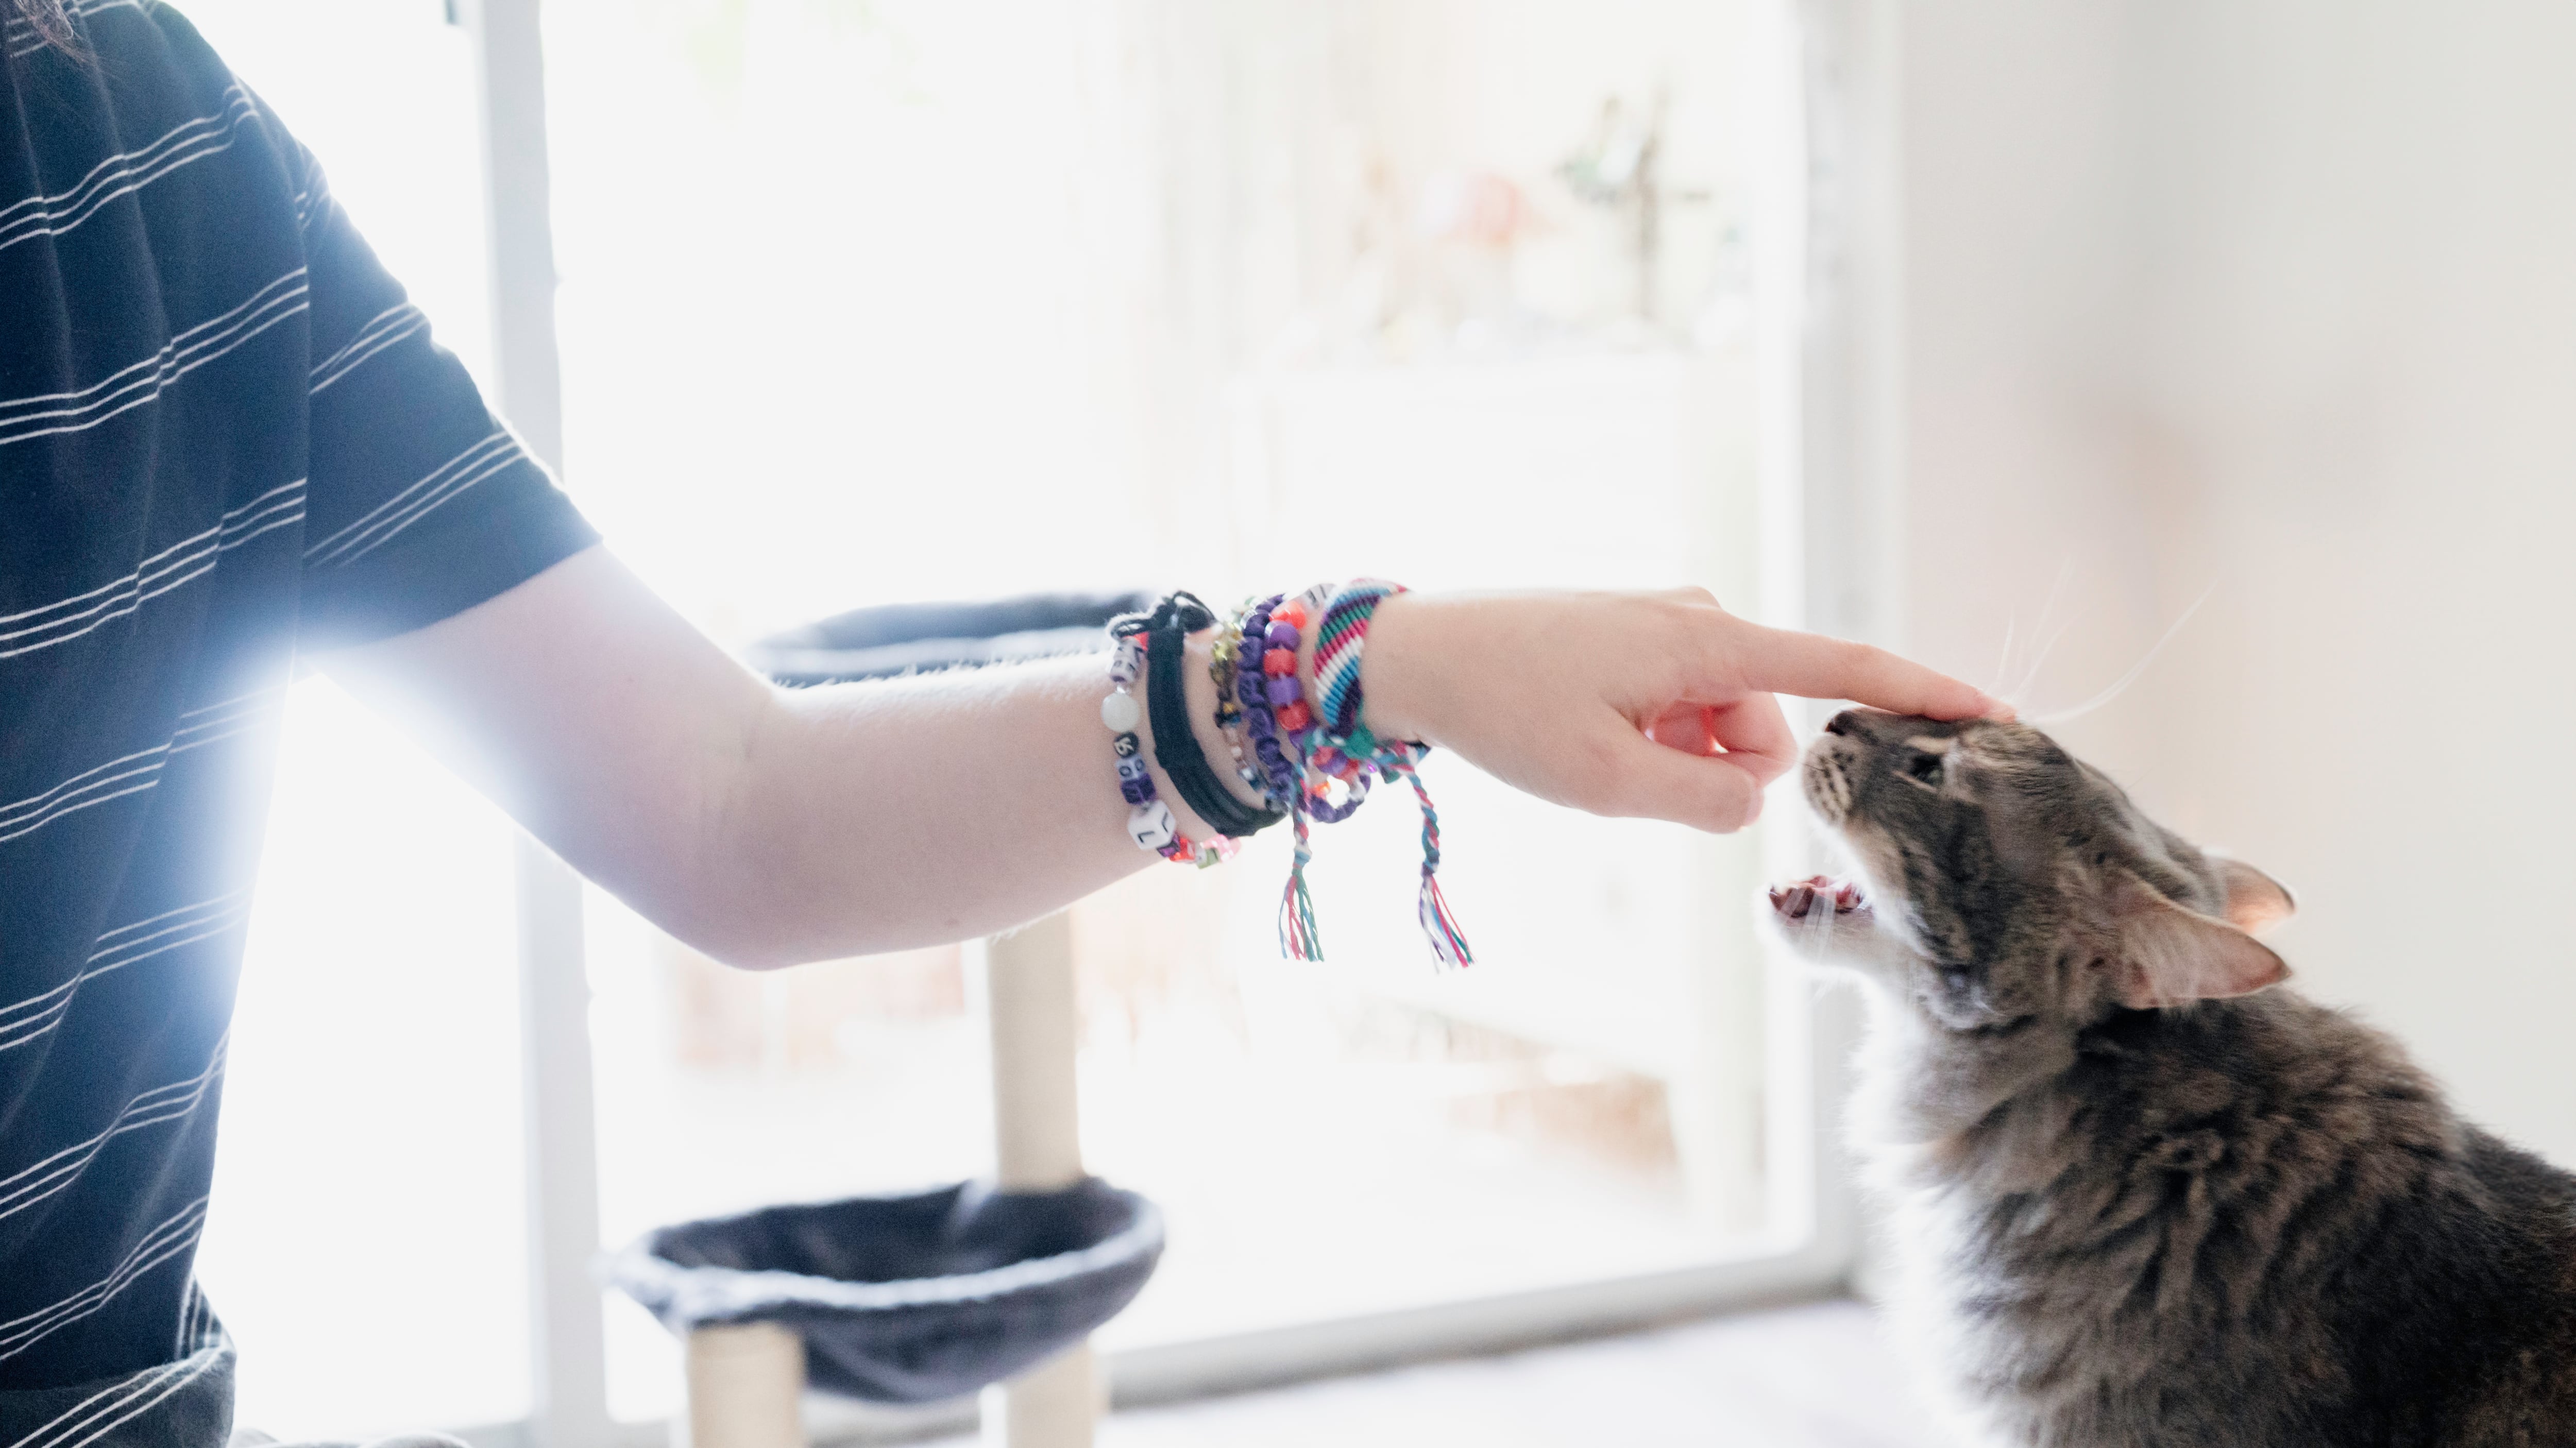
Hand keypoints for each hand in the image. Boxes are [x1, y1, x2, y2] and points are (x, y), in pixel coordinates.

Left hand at [1355, 588, 2011, 833]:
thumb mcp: (1608, 780)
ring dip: (1675, 760)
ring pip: (1722, 729)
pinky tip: (1586, 733)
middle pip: (1768, 729)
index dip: (1921, 694)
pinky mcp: (1641, 639)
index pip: (1842, 667)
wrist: (1418, 655)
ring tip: (1594, 749)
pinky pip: (1680, 711)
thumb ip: (1705, 798)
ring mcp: (1670, 626)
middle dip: (1720, 772)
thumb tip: (1755, 795)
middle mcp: (1702, 619)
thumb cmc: (1505, 709)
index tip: (1994, 711)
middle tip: (1626, 774)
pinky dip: (1650, 741)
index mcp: (1707, 642)